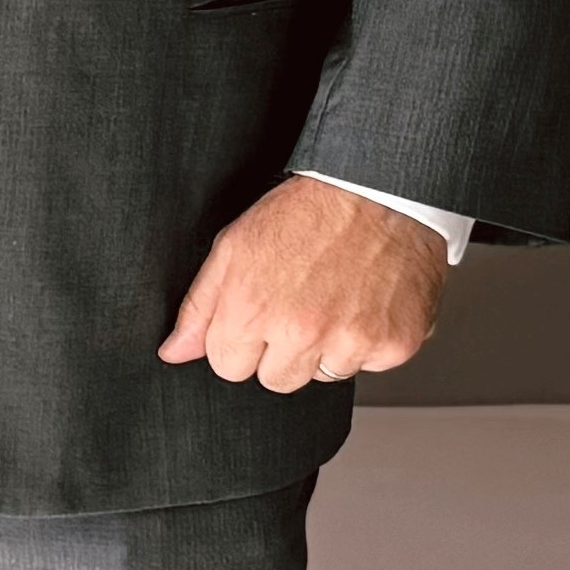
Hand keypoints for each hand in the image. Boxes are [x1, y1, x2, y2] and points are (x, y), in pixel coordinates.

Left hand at [160, 174, 448, 393]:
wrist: (378, 189)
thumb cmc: (306, 212)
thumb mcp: (233, 247)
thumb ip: (199, 307)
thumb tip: (174, 352)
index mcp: (253, 311)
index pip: (228, 367)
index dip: (241, 340)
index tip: (260, 313)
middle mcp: (301, 332)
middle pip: (276, 381)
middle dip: (282, 352)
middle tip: (300, 304)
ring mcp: (352, 342)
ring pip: (325, 376)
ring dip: (328, 348)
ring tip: (336, 298)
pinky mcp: (396, 344)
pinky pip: (371, 365)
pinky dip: (372, 340)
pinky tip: (367, 301)